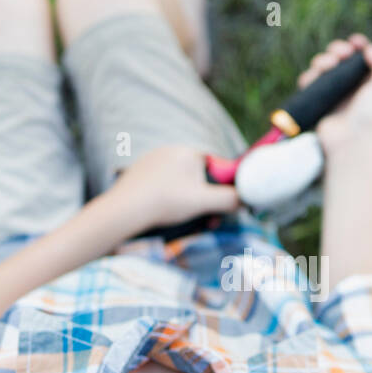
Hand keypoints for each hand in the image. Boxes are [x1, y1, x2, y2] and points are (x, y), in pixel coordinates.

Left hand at [110, 144, 240, 232]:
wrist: (125, 209)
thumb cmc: (166, 201)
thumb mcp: (204, 202)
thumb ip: (229, 200)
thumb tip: (246, 200)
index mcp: (188, 152)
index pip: (215, 167)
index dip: (221, 188)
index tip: (221, 207)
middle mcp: (170, 150)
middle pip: (198, 178)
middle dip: (204, 200)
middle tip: (206, 222)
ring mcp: (152, 161)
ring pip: (180, 184)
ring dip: (187, 202)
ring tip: (184, 220)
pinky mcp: (139, 173)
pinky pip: (162, 185)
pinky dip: (168, 200)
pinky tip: (164, 214)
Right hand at [296, 33, 371, 154]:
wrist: (351, 143)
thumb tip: (369, 50)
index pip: (363, 56)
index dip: (358, 45)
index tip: (355, 42)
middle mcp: (353, 87)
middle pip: (341, 57)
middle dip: (338, 50)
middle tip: (340, 55)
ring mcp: (335, 95)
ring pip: (323, 67)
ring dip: (322, 60)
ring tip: (326, 66)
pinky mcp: (318, 102)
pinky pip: (309, 82)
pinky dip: (310, 76)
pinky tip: (314, 78)